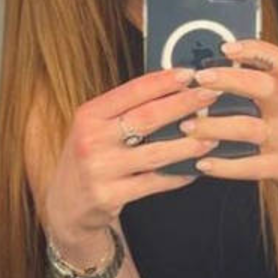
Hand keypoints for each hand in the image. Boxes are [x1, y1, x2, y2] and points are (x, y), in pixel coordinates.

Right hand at [43, 68, 221, 253]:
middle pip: (146, 118)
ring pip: (155, 153)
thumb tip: (170, 88)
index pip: (131, 91)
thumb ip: (124, 109)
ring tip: (212, 135)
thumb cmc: (88, 157)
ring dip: (188, 144)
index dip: (163, 81)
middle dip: (183, 104)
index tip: (189, 74)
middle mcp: (91, 139)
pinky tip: (194, 168)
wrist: (66, 204)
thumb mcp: (94, 127)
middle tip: (209, 96)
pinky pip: (154, 183)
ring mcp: (100, 169)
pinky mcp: (109, 195)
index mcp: (89, 115)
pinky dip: (178, 175)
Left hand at [179, 39, 277, 209]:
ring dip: (214, 125)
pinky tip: (203, 164)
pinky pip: (251, 166)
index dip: (254, 49)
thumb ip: (255, 91)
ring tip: (187, 125)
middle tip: (199, 79)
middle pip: (263, 86)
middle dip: (229, 79)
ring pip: (249, 128)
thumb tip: (211, 74)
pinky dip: (224, 166)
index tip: (226, 46)